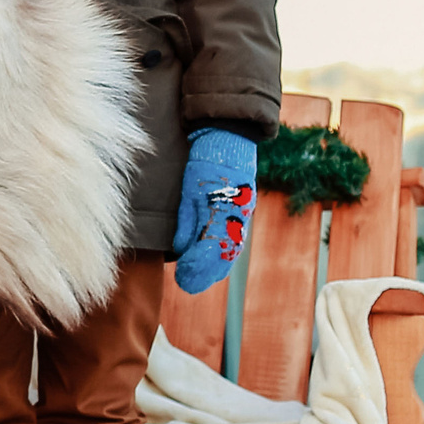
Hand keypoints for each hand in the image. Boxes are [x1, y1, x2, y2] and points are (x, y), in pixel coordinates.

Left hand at [171, 127, 257, 293]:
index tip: (181, 278)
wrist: (230, 139)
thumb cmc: (207, 163)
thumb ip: (188, 220)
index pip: (211, 248)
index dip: (196, 267)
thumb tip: (180, 249)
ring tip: (195, 279)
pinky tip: (212, 265)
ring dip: (214, 269)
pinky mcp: (244, 212)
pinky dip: (223, 256)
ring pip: (231, 251)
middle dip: (204, 274)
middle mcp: (237, 217)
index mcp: (222, 211)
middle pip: (223, 256)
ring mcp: (243, 216)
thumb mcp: (191, 190)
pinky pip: (235, 241)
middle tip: (185, 283)